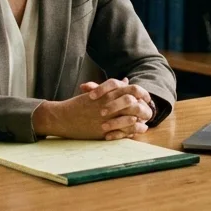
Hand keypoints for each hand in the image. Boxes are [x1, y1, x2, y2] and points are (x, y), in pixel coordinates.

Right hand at [34, 79, 151, 140]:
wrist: (63, 117)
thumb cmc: (78, 104)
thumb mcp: (96, 93)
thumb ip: (113, 87)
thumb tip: (126, 80)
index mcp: (107, 94)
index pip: (131, 89)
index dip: (142, 93)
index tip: (146, 97)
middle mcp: (108, 104)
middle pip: (133, 103)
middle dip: (144, 107)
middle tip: (148, 110)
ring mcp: (106, 118)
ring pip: (130, 118)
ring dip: (140, 120)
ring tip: (145, 121)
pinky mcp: (103, 130)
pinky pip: (122, 131)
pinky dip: (132, 131)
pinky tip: (137, 130)